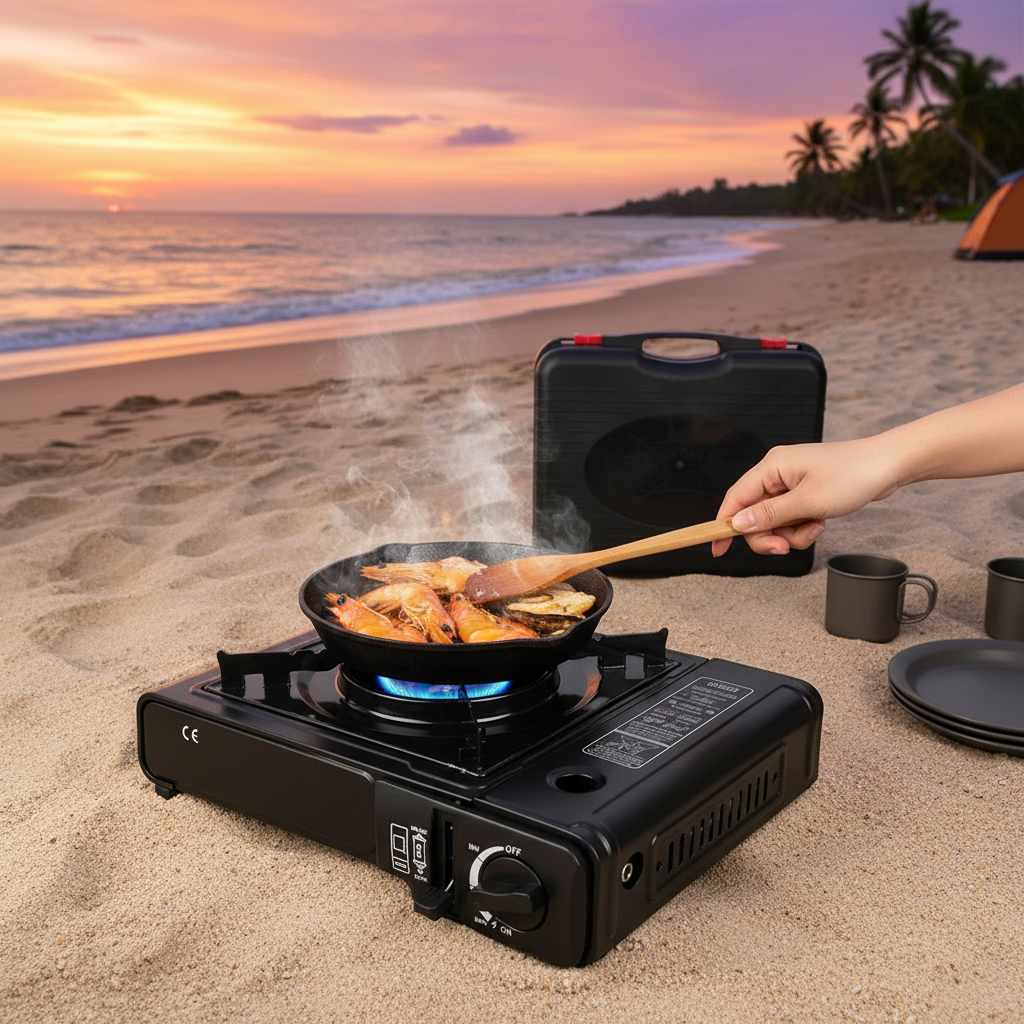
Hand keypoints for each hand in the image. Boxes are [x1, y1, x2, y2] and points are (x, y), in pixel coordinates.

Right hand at [713, 437, 901, 555]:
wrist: (889, 466)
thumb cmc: (853, 475)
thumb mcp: (807, 502)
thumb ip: (769, 515)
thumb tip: (738, 524)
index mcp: (772, 467)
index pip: (735, 498)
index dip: (724, 524)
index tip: (718, 548)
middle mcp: (777, 473)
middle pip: (754, 515)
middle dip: (769, 535)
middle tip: (785, 546)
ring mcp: (791, 484)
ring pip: (774, 521)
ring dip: (791, 533)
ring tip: (814, 527)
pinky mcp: (804, 493)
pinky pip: (791, 518)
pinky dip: (802, 527)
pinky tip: (819, 522)